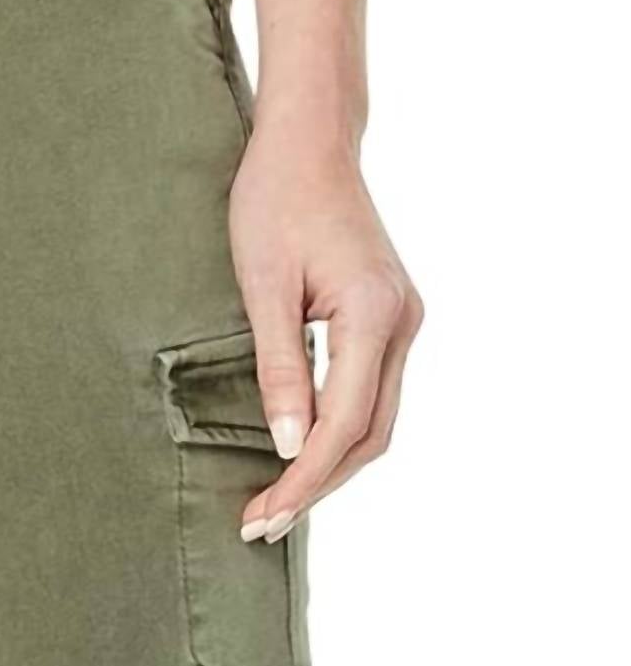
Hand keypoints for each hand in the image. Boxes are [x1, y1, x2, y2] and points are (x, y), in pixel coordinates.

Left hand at [228, 119, 422, 543]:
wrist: (310, 142)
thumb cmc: (275, 199)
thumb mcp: (262, 285)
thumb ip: (278, 368)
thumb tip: (287, 446)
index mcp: (374, 314)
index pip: (343, 424)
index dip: (303, 478)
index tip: (263, 515)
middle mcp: (403, 322)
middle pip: (370, 435)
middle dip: (317, 485)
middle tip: (262, 523)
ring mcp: (404, 320)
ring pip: (377, 421)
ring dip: (330, 466)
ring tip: (277, 503)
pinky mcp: (391, 319)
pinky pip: (373, 395)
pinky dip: (339, 433)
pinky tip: (300, 456)